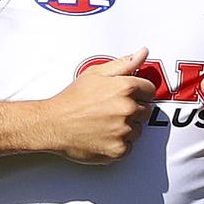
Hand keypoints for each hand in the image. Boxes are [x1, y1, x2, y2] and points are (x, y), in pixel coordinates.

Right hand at [47, 47, 155, 164]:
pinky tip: (103, 135)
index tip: (128, 95)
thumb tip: (143, 53)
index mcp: (125, 88)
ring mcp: (124, 131)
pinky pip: (129, 146)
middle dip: (132, 109)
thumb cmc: (71, 100)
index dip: (139, 92)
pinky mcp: (118, 150)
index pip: (150, 90)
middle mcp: (128, 109)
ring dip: (126, 127)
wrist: (52, 124)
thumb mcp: (96, 73)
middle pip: (146, 110)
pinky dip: (118, 143)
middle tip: (110, 109)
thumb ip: (124, 64)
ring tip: (104, 122)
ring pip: (138, 130)